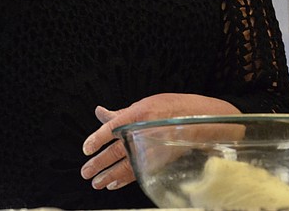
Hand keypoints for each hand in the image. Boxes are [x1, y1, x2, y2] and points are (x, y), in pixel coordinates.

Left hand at [80, 93, 239, 190]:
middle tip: (85, 172)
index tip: (86, 148)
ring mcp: (151, 149)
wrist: (202, 121)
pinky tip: (113, 184)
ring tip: (96, 183)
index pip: (112, 128)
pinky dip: (124, 179)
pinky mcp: (158, 161)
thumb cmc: (172, 108)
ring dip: (108, 176)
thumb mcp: (144, 104)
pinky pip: (137, 172)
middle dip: (99, 163)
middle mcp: (143, 133)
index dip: (97, 138)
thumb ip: (120, 113)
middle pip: (116, 151)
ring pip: (126, 166)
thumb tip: (100, 112)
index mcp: (138, 114)